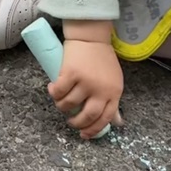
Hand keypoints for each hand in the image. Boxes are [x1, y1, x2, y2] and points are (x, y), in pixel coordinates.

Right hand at [49, 21, 122, 139]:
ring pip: (70, 105)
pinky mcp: (71, 73)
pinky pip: (59, 92)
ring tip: (61, 102)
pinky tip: (53, 90)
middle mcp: (101, 89)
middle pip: (88, 116)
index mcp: (114, 92)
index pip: (106, 118)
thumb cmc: (101, 58)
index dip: (93, 130)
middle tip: (71, 121)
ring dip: (62, 107)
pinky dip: (54, 94)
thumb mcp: (113, 80)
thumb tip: (117, 122)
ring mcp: (86, 81)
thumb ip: (113, 100)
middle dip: (77, 123)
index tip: (84, 135)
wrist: (91, 35)